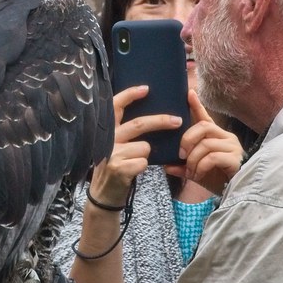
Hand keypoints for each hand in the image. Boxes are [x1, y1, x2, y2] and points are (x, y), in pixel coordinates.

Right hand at [88, 85, 182, 206]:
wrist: (104, 193)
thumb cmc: (115, 164)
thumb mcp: (115, 144)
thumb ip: (126, 130)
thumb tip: (151, 113)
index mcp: (107, 129)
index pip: (116, 106)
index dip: (130, 95)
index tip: (146, 88)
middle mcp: (107, 138)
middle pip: (138, 124)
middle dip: (161, 121)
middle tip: (178, 120)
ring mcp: (112, 153)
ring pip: (145, 147)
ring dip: (146, 154)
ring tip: (134, 162)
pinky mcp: (118, 168)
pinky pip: (144, 162)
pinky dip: (143, 167)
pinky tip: (132, 171)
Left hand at [165, 90, 243, 193]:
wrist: (236, 194)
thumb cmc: (217, 180)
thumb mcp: (196, 171)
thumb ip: (182, 167)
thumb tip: (165, 166)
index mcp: (215, 137)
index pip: (205, 117)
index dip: (197, 105)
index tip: (189, 93)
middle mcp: (226, 137)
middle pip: (203, 127)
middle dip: (187, 140)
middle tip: (180, 155)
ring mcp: (233, 147)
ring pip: (206, 143)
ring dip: (193, 158)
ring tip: (191, 170)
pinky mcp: (236, 159)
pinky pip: (213, 156)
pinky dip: (201, 166)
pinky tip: (198, 174)